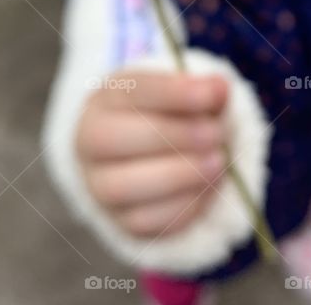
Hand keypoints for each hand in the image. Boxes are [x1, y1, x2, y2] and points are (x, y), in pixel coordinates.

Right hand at [77, 71, 228, 236]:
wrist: (153, 156)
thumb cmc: (173, 117)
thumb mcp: (187, 96)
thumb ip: (205, 92)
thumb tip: (220, 89)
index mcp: (107, 98)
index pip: (133, 91)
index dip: (176, 92)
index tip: (215, 93)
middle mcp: (90, 141)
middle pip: (114, 138)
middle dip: (174, 135)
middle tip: (217, 134)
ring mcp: (98, 185)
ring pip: (122, 186)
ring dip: (178, 175)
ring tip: (217, 163)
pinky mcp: (118, 221)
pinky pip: (142, 222)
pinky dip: (181, 207)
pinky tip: (208, 189)